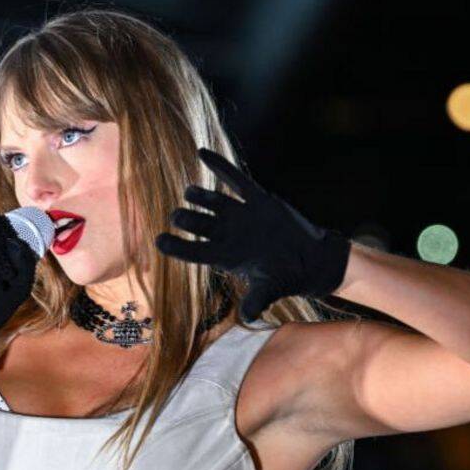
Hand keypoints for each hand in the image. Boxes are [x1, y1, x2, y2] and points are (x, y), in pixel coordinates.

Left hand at [155, 148, 350, 320]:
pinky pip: (235, 180)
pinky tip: (202, 153)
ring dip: (200, 196)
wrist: (311, 260)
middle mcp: (227, 234)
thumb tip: (249, 316)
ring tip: (189, 193)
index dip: (175, 247)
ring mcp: (241, 215)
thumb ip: (257, 298)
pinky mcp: (258, 200)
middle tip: (177, 216)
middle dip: (186, 219)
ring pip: (213, 201)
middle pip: (199, 224)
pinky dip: (220, 167)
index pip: (194, 252)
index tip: (158, 240)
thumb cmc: (287, 277)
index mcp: (225, 257)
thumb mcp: (272, 288)